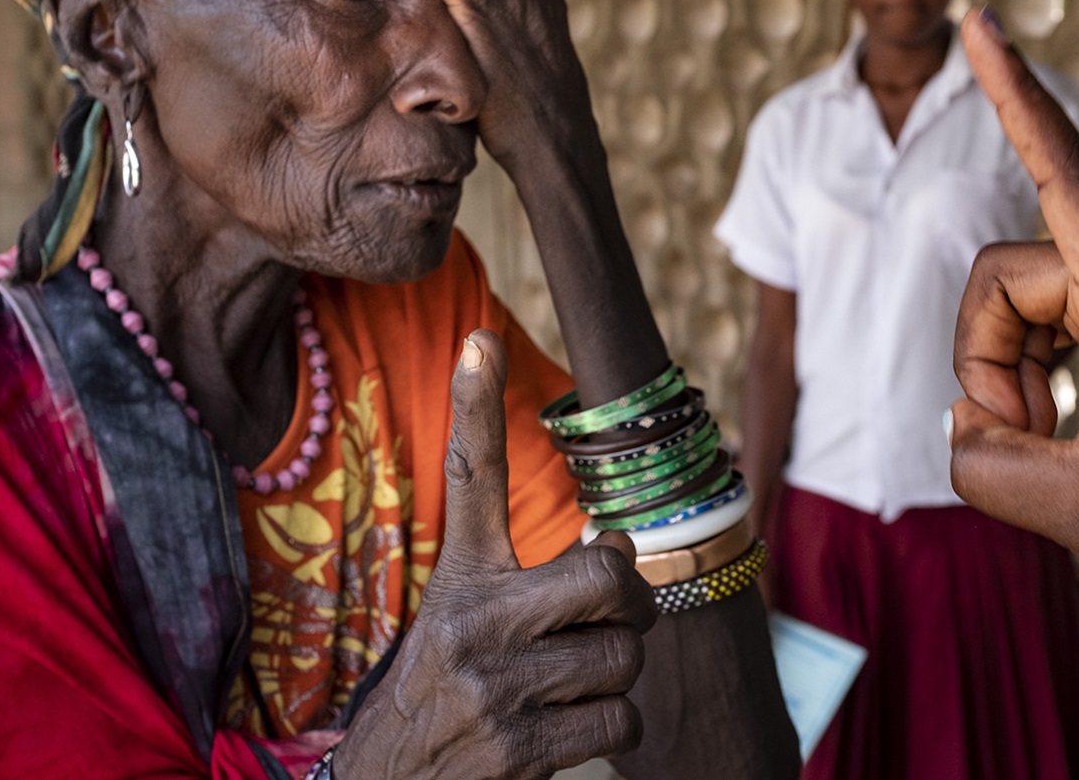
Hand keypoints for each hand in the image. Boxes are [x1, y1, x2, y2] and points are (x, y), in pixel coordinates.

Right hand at [333, 330, 656, 778]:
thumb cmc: (449, 692)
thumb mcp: (464, 616)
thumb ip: (534, 573)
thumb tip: (619, 534)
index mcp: (461, 577)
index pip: (470, 476)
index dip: (476, 405)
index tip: (480, 339)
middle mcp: (470, 621)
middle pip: (610, 578)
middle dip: (628, 606)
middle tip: (605, 622)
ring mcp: (492, 686)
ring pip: (624, 655)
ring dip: (615, 677)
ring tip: (566, 686)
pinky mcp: (516, 748)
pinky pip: (619, 719)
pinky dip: (608, 728)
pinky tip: (561, 732)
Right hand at [947, 9, 1078, 575]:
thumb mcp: (1069, 510)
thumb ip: (984, 459)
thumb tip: (967, 417)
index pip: (1072, 184)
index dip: (1019, 101)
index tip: (982, 25)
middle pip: (1006, 277)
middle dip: (987, 358)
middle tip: (1021, 436)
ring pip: (1019, 297)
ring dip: (1010, 370)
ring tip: (1050, 436)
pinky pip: (1047, 313)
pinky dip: (1033, 368)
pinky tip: (1063, 419)